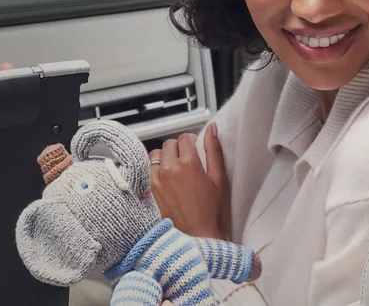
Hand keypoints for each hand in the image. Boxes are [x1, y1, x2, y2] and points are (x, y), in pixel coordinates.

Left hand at [149, 123, 230, 239]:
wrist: (199, 238)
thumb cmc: (212, 212)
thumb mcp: (220, 179)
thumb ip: (214, 151)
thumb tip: (212, 130)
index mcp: (188, 164)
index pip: (185, 138)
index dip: (192, 142)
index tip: (197, 150)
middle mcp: (169, 170)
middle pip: (169, 144)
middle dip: (178, 149)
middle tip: (188, 161)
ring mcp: (157, 181)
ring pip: (155, 155)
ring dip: (165, 158)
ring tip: (176, 170)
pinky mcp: (151, 192)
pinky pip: (148, 170)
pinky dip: (156, 170)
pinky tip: (167, 180)